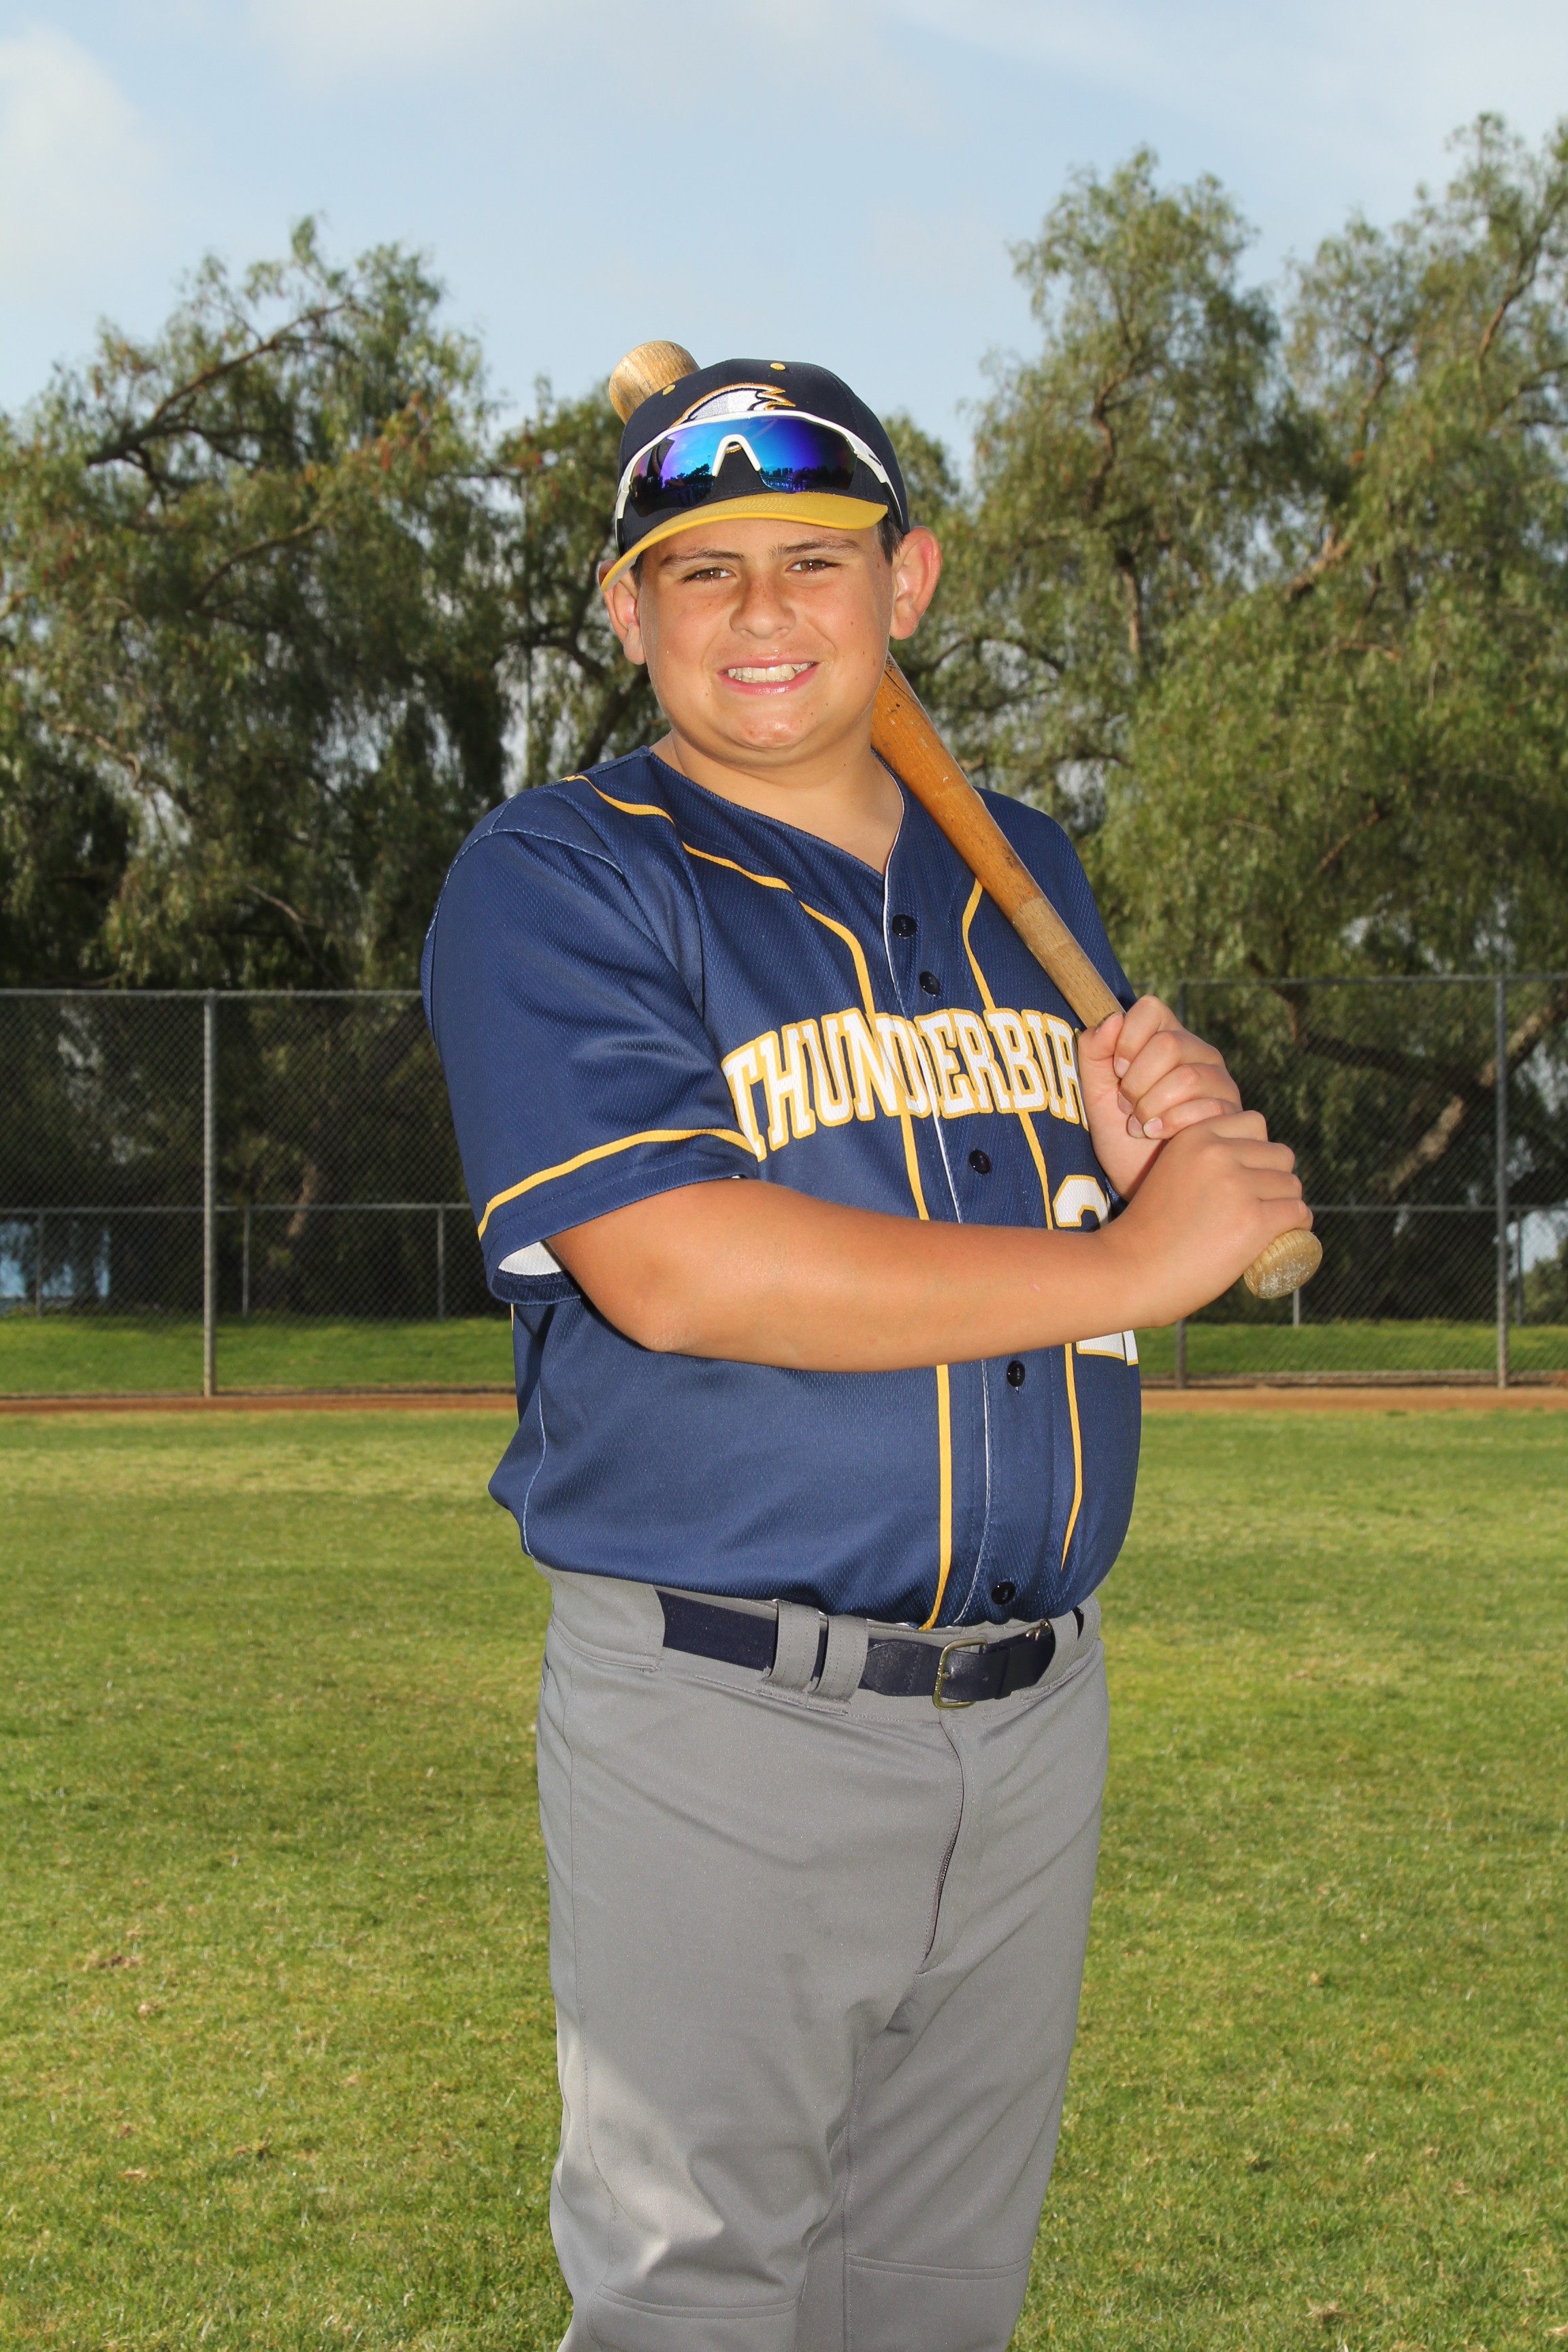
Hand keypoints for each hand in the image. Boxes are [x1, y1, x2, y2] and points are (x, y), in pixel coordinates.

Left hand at [1077, 996, 1242, 1198]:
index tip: (1116, 1070)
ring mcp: (1219, 1081)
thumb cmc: (1120, 1133)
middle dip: (1137, 1082)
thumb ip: (1095, 1052)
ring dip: (1152, 1106)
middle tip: (1126, 1106)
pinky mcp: (1232, 1113)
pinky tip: (1156, 1135)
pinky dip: (1170, 1124)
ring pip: (1186, 1077)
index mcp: (1166, 1037)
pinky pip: (1204, 1108)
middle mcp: (1198, 1053)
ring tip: (1139, 1125)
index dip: (1128, 1039)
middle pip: (1168, 1044)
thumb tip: (1112, 1019)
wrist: (1141, 1182)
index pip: (1151, 1009)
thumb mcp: (1095, 1093)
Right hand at [1100, 1111, 1311, 1325]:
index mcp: (1195, 1136)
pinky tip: (1288, 1235)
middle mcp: (1218, 1153)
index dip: (1256, 1151)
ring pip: (1292, 1185)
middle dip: (1275, 1179)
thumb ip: (1202, 1163)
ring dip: (1286, 1204)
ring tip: (1268, 1226)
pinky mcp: (1254, 1220)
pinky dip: (1299, 1226)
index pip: (1254, 1123)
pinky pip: (1298, 1213)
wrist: (1129, 1272)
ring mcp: (1237, 1185)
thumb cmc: (1148, 1232)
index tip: (1247, 1178)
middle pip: (1280, 1154)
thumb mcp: (1171, 1174)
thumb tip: (1247, 1167)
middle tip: (1260, 1207)